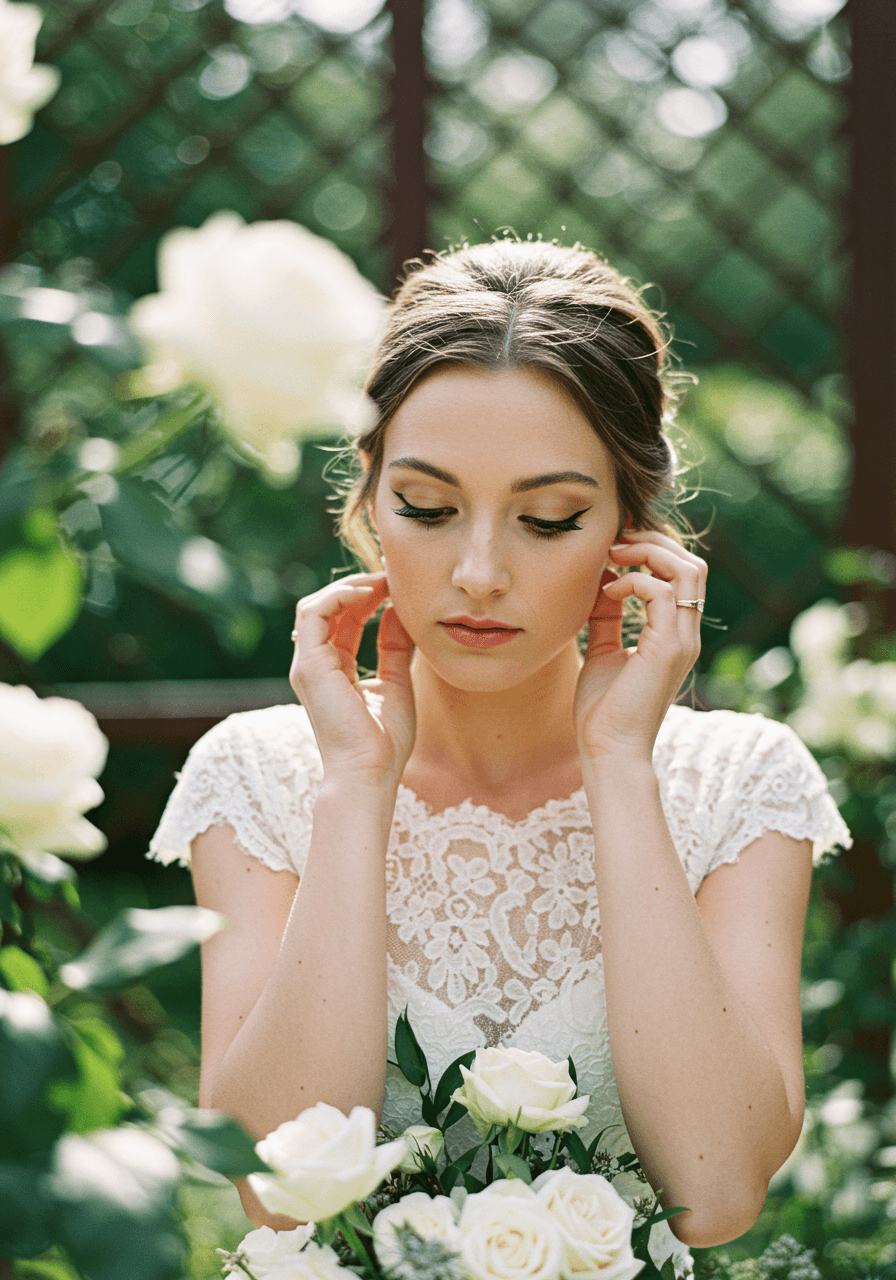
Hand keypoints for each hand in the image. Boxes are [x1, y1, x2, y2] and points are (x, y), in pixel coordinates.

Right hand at [289, 571, 415, 786]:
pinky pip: (313, 614)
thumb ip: (396, 646)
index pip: (344, 620)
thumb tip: (401, 611)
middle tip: (390, 573)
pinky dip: (338, 597)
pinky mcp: (309, 666)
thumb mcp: (397, 681)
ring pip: (315, 606)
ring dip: (348, 587)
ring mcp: (308, 665)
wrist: (371, 772)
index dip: (368, 596)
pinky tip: (368, 593)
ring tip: (381, 581)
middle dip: (358, 586)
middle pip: (327, 608)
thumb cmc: (385, 741)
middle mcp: (315, 664)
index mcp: (335, 669)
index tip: (397, 584)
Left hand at [573, 531, 707, 761]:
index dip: (654, 550)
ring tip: (613, 557)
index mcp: (675, 635)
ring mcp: (682, 641)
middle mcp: (686, 634)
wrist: (607, 750)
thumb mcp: (603, 650)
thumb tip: (601, 584)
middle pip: (692, 564)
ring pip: (686, 571)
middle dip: (654, 542)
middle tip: (615, 542)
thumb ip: (608, 617)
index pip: (683, 575)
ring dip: (647, 553)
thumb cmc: (603, 710)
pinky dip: (632, 582)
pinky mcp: (667, 649)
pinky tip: (607, 593)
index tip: (615, 546)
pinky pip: (660, 593)